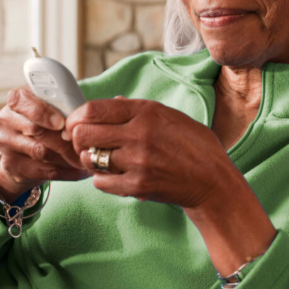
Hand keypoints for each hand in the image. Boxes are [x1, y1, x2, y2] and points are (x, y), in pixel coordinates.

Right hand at [0, 86, 91, 201]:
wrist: (23, 157)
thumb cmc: (46, 126)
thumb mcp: (51, 111)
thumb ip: (62, 109)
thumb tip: (85, 117)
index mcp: (17, 101)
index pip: (22, 100)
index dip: (43, 111)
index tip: (61, 122)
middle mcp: (7, 120)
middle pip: (35, 128)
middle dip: (63, 138)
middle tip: (84, 143)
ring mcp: (6, 144)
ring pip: (41, 151)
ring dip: (68, 156)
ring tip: (86, 157)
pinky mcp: (12, 166)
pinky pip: (44, 170)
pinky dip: (66, 171)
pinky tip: (79, 171)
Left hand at [64, 97, 241, 208]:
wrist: (214, 181)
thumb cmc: (194, 146)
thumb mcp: (171, 116)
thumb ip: (139, 109)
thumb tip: (111, 102)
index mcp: (147, 111)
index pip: (93, 109)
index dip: (76, 116)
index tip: (74, 123)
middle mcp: (139, 133)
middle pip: (83, 133)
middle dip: (77, 138)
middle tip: (83, 144)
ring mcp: (138, 161)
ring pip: (89, 158)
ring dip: (90, 160)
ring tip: (102, 160)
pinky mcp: (138, 186)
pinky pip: (100, 182)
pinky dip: (102, 179)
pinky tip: (115, 176)